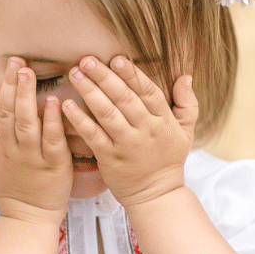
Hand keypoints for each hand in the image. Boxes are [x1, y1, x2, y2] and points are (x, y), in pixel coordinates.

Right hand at [0, 57, 71, 226]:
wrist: (28, 218)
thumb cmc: (11, 188)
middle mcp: (11, 149)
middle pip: (6, 113)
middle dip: (9, 85)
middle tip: (15, 61)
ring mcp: (32, 157)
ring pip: (25, 123)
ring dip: (26, 96)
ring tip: (28, 73)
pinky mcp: (53, 165)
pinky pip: (51, 140)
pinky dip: (51, 121)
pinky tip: (53, 102)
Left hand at [61, 55, 196, 205]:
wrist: (156, 195)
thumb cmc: (168, 159)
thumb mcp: (186, 131)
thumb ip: (187, 103)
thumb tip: (185, 76)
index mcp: (163, 120)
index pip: (148, 91)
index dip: (132, 74)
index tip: (116, 58)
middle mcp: (146, 130)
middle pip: (124, 98)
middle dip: (104, 76)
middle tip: (87, 60)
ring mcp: (127, 144)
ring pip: (107, 113)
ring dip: (89, 92)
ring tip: (75, 74)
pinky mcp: (110, 158)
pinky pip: (93, 136)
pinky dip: (80, 120)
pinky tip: (67, 105)